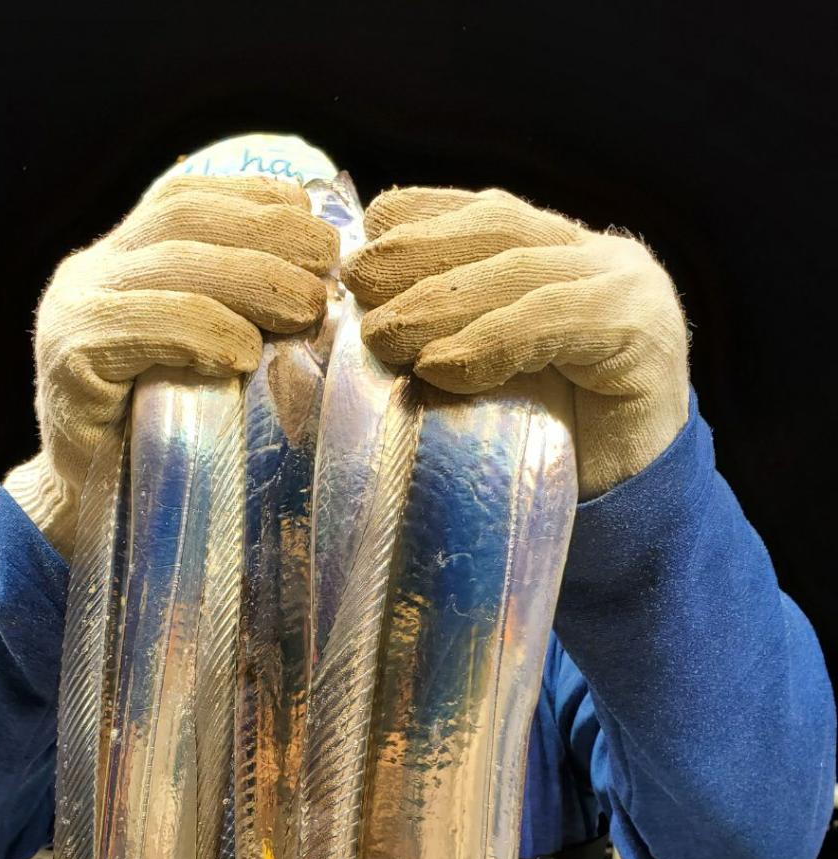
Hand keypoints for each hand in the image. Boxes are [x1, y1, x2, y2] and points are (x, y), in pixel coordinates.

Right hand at [6, 176, 338, 554]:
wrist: (89, 509)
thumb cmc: (161, 435)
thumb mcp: (200, 358)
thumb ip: (235, 311)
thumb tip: (322, 283)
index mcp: (121, 258)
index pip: (187, 199)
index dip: (255, 200)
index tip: (316, 222)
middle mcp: (91, 272)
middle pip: (183, 220)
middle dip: (267, 236)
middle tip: (327, 272)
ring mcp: (72, 312)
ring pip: (169, 265)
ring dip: (250, 280)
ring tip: (305, 309)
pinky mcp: (68, 360)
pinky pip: (141, 326)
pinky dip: (200, 331)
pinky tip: (243, 353)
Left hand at [341, 187, 688, 499]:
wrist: (633, 507)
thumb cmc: (550, 447)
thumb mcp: (490, 377)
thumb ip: (451, 335)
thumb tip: (365, 319)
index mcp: (562, 254)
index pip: (485, 213)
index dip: (420, 217)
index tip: (362, 238)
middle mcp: (598, 257)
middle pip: (497, 229)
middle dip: (417, 251)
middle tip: (355, 285)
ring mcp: (627, 287)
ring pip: (518, 273)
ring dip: (439, 302)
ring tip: (382, 336)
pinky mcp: (641, 331)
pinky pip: (551, 322)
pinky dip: (489, 343)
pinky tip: (438, 369)